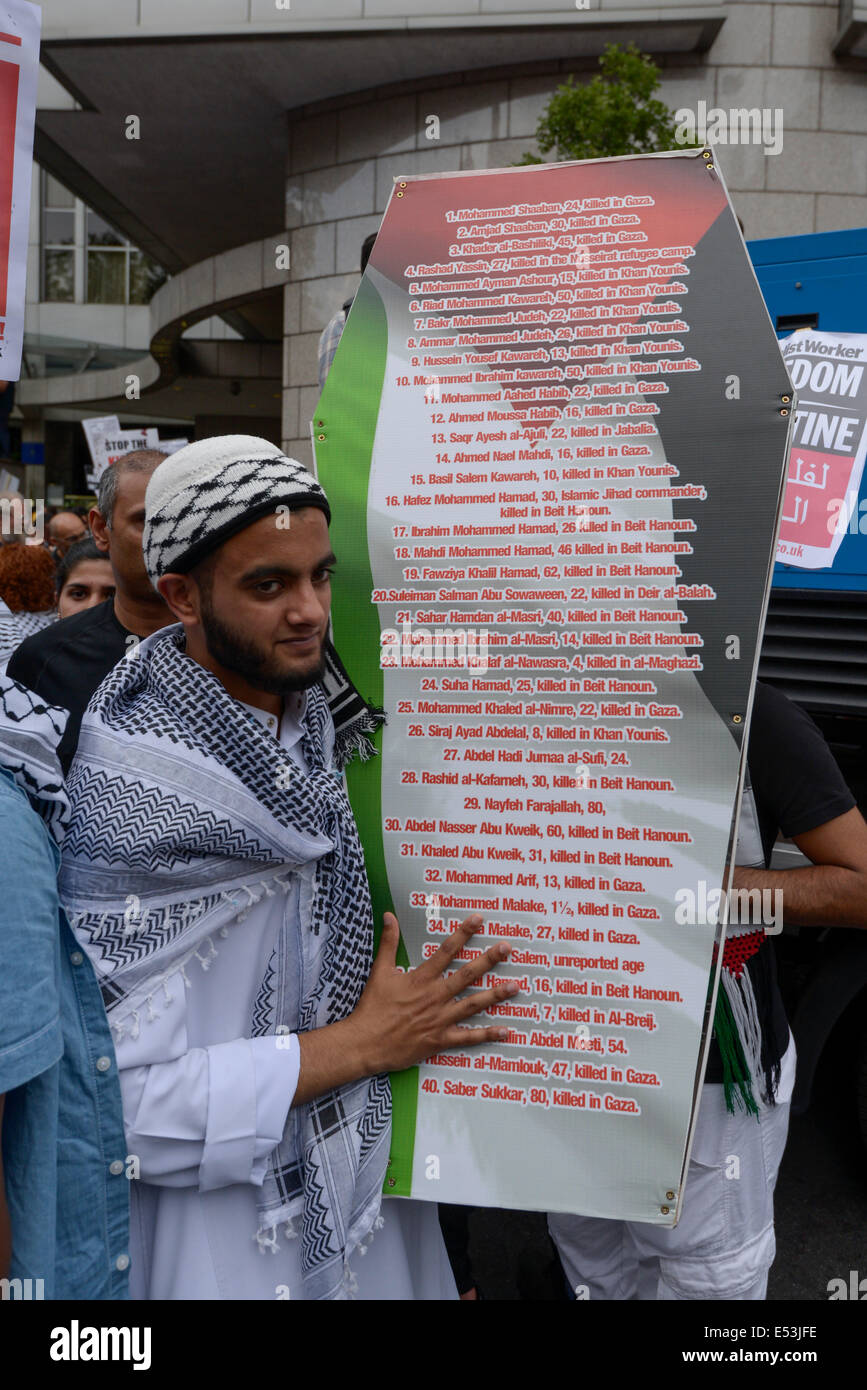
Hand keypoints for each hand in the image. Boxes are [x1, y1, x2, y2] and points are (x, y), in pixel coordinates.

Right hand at [348, 911, 518, 1075]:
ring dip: (495, 995)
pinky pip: (468, 1038)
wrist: (366, 1043)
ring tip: (515, 986)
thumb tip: (389, 915)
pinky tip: (505, 1030)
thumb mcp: (379, 971)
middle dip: (488, 960)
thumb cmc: (372, 1007)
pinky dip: (487, 1035)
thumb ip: (388, 942)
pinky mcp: (440, 1040)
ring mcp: (439, 1019)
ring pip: (473, 1005)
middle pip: (467, 975)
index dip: (464, 933)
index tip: (479, 919)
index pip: (446, 951)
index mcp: (421, 979)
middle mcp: (434, 997)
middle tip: (506, 948)